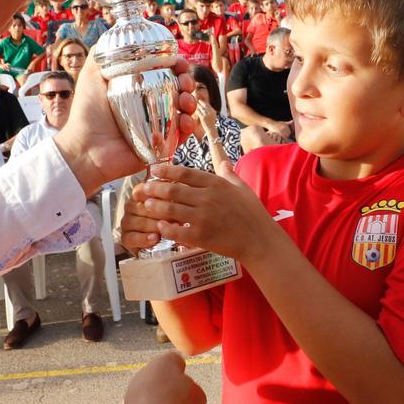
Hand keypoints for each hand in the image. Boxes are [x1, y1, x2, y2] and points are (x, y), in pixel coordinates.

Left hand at [53, 55, 197, 191]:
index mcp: (138, 88)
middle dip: (188, 82)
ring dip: (191, 102)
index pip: (165, 72)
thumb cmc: (86, 113)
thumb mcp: (90, 75)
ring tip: (185, 102)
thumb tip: (113, 31)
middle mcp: (150, 105)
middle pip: (180, 89)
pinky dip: (189, 126)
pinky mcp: (162, 144)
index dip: (177, 66)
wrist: (86, 148)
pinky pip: (183, 134)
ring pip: (185, 110)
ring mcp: (158, 125)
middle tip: (184, 82)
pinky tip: (184, 121)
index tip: (179, 63)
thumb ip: (101, 53)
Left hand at [123, 163, 275, 262]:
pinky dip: (165, 228)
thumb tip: (223, 163)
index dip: (167, 171)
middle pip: (174, 190)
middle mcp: (208, 198)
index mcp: (216, 184)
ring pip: (171, 209)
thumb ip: (230, 175)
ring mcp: (203, 217)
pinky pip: (176, 231)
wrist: (259, 240)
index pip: (185, 173)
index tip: (154, 170)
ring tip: (146, 205)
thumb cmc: (253, 214)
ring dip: (156, 207)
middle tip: (144, 188)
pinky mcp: (201, 236)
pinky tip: (159, 226)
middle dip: (156, 188)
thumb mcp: (243, 189)